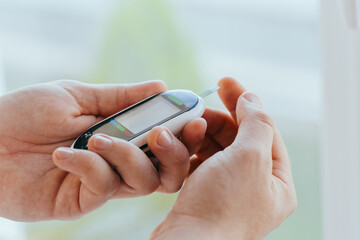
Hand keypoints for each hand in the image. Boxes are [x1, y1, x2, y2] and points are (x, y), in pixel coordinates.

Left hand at [0, 80, 205, 220]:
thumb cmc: (28, 112)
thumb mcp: (77, 95)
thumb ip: (121, 96)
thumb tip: (162, 86)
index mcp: (123, 134)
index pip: (167, 139)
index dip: (186, 132)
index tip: (196, 117)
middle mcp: (120, 161)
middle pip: (168, 169)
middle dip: (176, 153)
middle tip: (165, 134)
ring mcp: (104, 183)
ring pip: (144, 181)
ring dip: (128, 155)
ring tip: (97, 138)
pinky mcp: (84, 201)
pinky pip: (105, 187)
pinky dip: (90, 166)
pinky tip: (64, 153)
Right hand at [150, 78, 296, 239]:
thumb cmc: (222, 205)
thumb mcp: (249, 157)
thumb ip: (256, 123)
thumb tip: (252, 99)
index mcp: (276, 181)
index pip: (264, 130)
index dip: (245, 103)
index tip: (225, 81)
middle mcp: (255, 187)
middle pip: (238, 139)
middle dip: (218, 120)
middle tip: (197, 106)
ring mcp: (228, 192)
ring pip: (216, 150)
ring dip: (199, 135)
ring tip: (183, 127)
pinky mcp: (205, 195)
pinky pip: (200, 164)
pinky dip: (190, 151)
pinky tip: (179, 145)